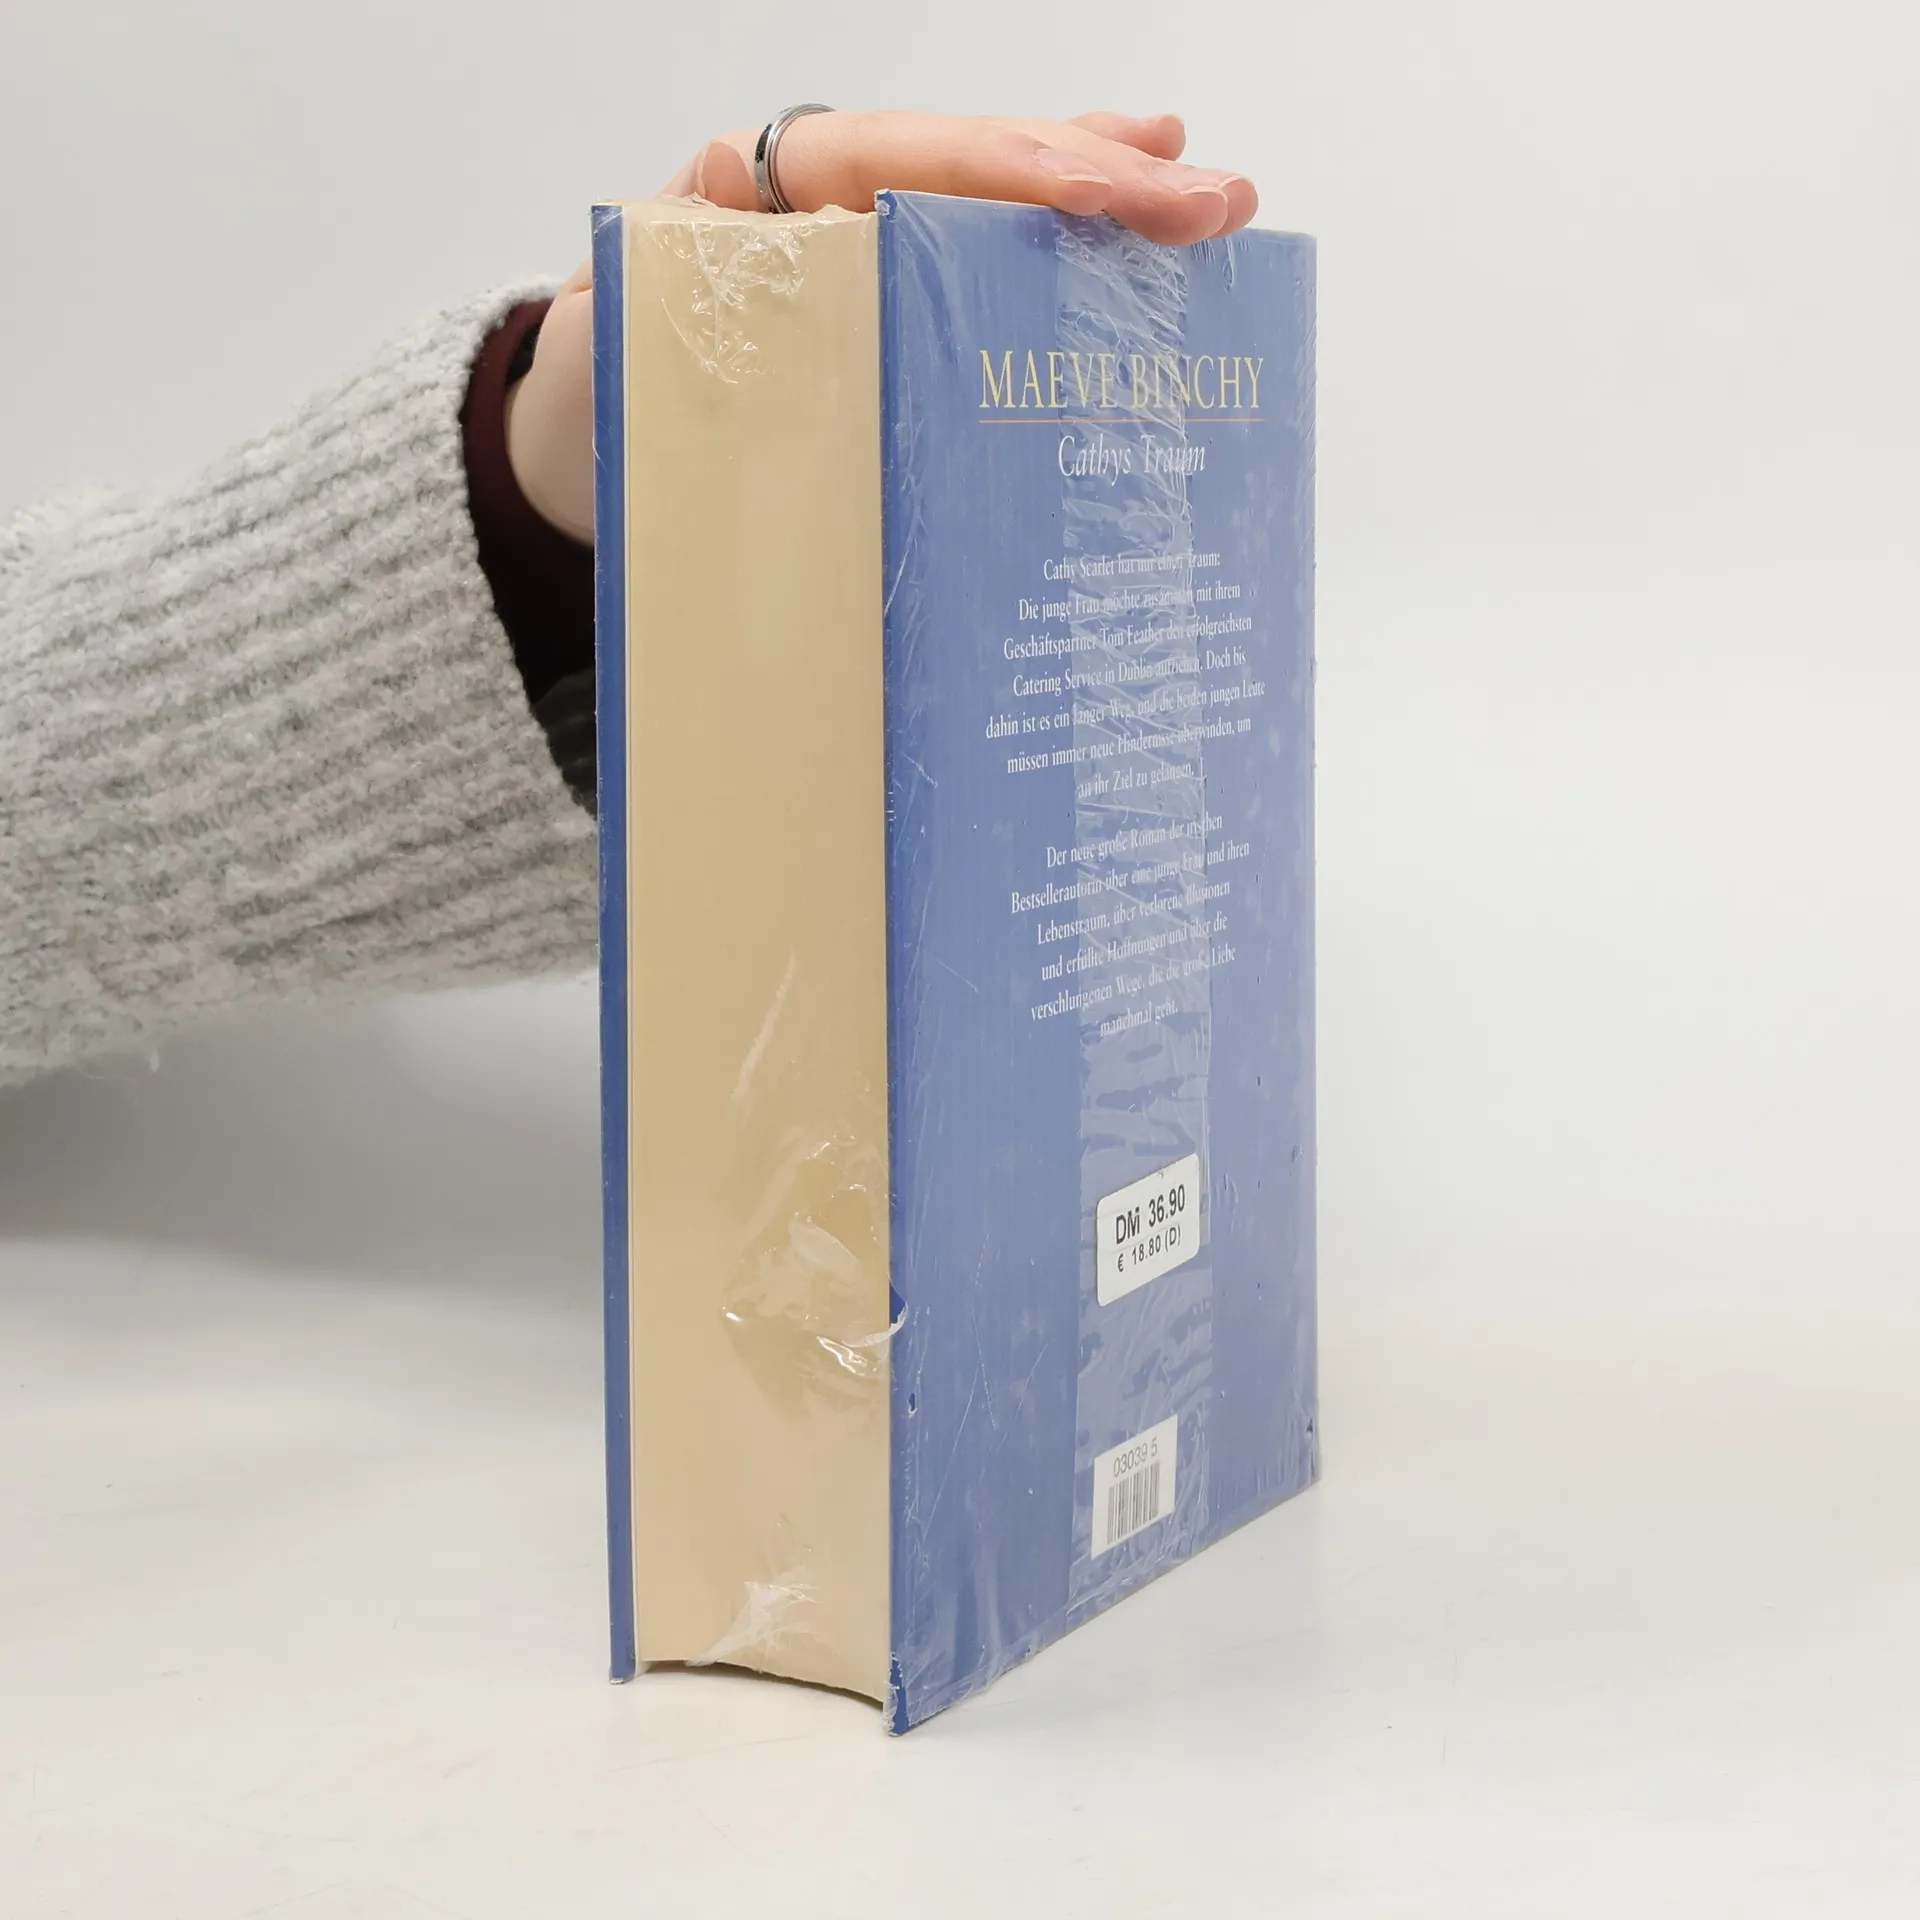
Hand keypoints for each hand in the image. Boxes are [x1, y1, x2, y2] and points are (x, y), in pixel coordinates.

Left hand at [505, 110, 1258, 542]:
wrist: (574, 459)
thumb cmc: (592, 399)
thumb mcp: (608, 337)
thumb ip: (668, 278)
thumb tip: (742, 199)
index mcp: (765, 193)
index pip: (906, 160)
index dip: (1013, 169)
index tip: (1114, 186)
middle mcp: (827, 204)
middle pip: (976, 165)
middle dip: (1098, 177)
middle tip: (1218, 200)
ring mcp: (864, 254)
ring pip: (995, 202)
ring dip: (1101, 195)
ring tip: (1209, 194)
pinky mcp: (884, 313)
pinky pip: (980, 267)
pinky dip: (1054, 251)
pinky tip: (1128, 230)